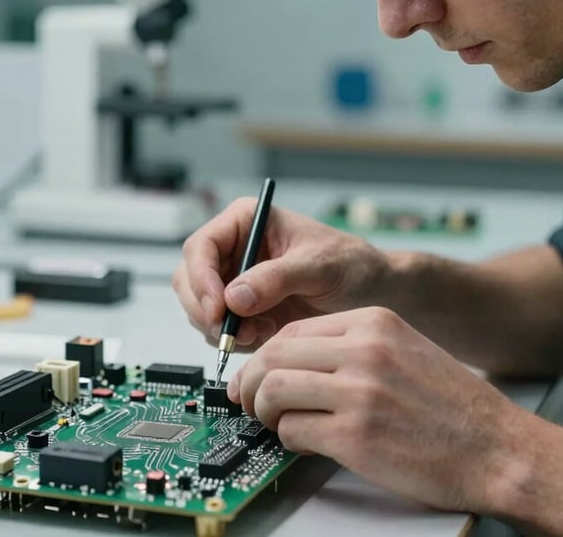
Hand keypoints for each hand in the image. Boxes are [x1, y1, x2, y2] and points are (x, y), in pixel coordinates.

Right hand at [173, 198, 387, 349]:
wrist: (373, 294)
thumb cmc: (352, 265)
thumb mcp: (319, 265)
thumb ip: (278, 278)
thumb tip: (234, 297)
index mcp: (246, 222)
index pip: (201, 246)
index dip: (201, 278)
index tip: (217, 308)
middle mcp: (233, 250)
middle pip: (189, 280)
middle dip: (205, 309)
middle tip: (232, 332)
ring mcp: (234, 282)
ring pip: (199, 308)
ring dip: (221, 328)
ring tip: (261, 333)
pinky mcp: (242, 311)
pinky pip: (218, 329)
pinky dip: (234, 340)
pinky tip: (266, 336)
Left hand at [227, 307, 524, 513]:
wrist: (499, 449)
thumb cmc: (452, 405)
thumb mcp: (403, 349)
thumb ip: (350, 347)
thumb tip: (293, 362)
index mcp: (373, 322)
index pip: (294, 329)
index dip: (267, 354)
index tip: (258, 372)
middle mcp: (363, 349)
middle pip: (275, 355)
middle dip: (252, 381)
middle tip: (248, 400)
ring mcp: (358, 391)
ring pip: (273, 389)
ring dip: (264, 410)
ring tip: (275, 422)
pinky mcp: (356, 436)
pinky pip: (293, 429)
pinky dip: (288, 438)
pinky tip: (303, 442)